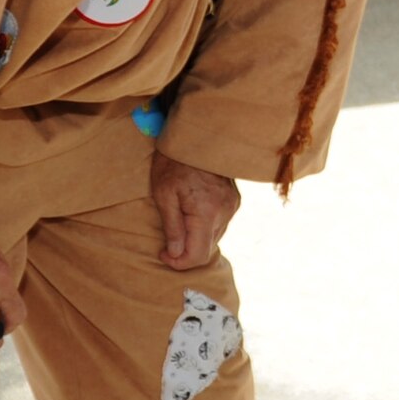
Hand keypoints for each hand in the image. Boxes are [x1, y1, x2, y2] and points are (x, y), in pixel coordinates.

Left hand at [152, 154, 239, 270]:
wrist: (196, 136)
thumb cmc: (173, 163)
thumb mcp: (164, 195)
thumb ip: (172, 228)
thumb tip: (176, 255)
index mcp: (207, 212)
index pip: (198, 254)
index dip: (179, 262)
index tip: (163, 254)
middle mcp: (225, 212)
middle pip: (207, 249)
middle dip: (185, 251)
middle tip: (166, 244)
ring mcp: (233, 206)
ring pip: (214, 238)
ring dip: (195, 239)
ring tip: (177, 226)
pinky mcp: (234, 200)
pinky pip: (220, 224)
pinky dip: (205, 228)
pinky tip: (192, 216)